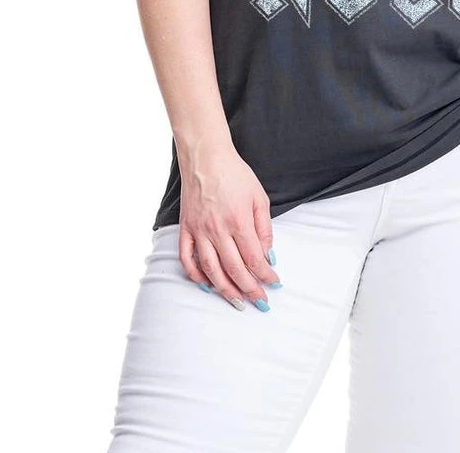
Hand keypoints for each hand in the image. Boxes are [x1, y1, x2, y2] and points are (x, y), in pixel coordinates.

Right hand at [177, 144, 281, 311]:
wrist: (206, 157)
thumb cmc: (235, 174)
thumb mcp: (259, 197)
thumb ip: (264, 228)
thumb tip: (267, 255)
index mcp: (239, 221)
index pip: (254, 259)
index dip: (265, 275)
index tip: (274, 283)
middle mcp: (217, 229)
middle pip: (234, 269)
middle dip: (249, 289)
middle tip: (259, 302)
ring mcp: (199, 230)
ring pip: (211, 270)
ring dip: (224, 289)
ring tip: (236, 302)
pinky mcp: (185, 227)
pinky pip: (187, 257)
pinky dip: (195, 274)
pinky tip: (206, 284)